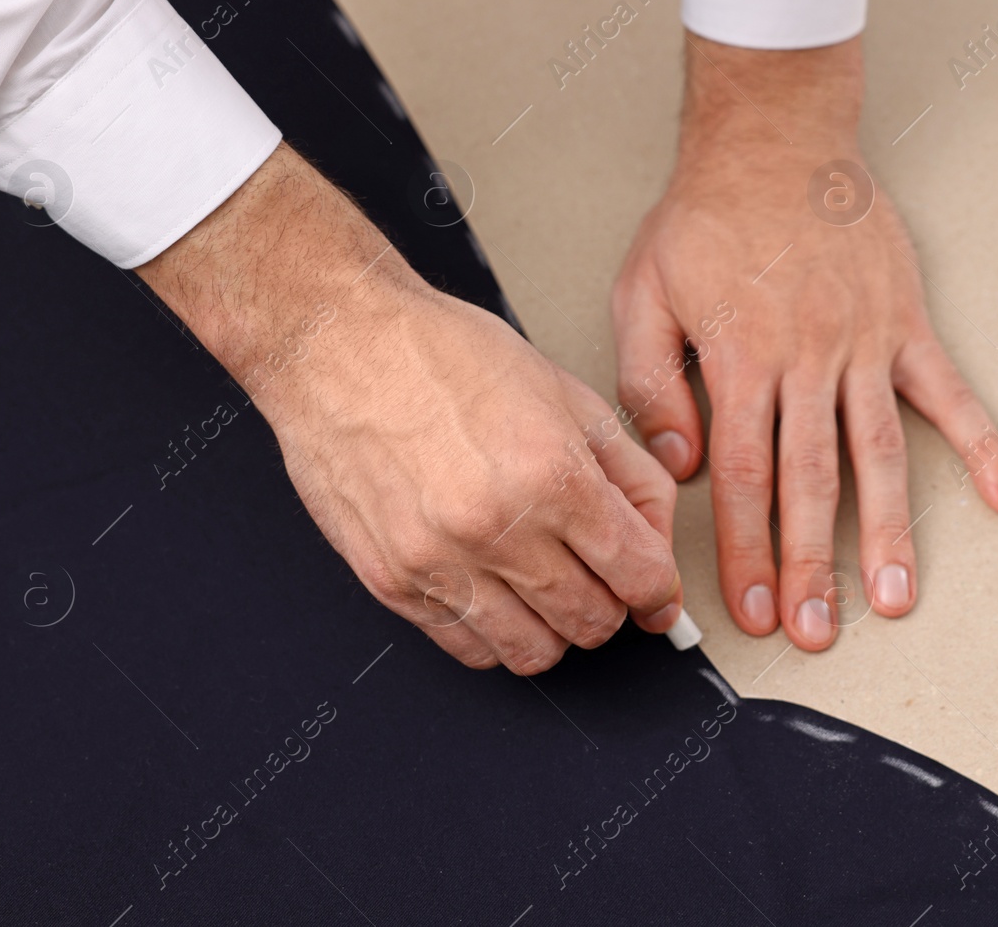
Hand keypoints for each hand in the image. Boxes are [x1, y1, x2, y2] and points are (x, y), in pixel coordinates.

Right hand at [139, 145, 683, 672]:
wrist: (340, 344)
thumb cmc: (443, 354)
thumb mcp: (564, 393)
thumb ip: (628, 471)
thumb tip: (656, 536)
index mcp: (551, 474)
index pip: (638, 575)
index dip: (658, 590)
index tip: (654, 590)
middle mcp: (495, 527)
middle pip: (591, 623)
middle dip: (609, 607)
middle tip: (598, 579)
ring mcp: (439, 562)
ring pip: (532, 652)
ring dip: (553, 629)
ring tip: (545, 588)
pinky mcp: (392, 582)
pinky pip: (468, 648)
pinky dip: (494, 632)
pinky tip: (495, 592)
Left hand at [612, 35, 997, 651]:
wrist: (773, 140)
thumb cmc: (704, 219)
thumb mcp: (643, 293)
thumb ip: (651, 384)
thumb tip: (680, 466)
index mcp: (739, 359)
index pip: (744, 475)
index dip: (747, 547)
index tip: (749, 607)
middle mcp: (806, 359)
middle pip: (811, 482)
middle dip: (811, 564)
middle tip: (816, 631)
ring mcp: (863, 343)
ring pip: (878, 454)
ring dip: (889, 531)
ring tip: (896, 599)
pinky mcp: (905, 324)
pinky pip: (950, 393)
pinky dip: (983, 446)